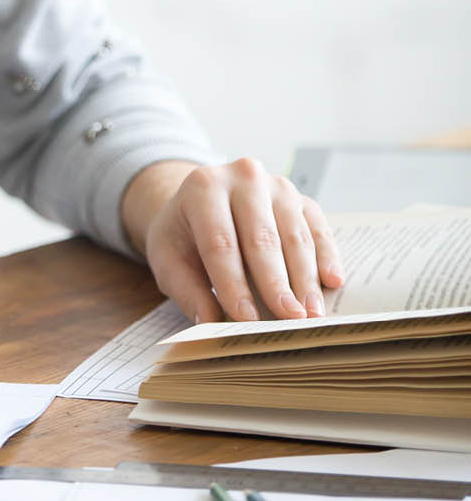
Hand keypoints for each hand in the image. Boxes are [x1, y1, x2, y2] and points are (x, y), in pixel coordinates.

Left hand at [123, 158, 344, 322]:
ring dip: (305, 277)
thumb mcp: (168, 260)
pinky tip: (332, 281)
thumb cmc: (182, 236)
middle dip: (277, 283)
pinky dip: (326, 255)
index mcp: (203, 188)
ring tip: (311, 312)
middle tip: (290, 319)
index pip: (220, 243)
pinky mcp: (300, 197)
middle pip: (262, 238)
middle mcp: (243, 178)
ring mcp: (276, 185)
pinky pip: (317, 227)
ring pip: (294, 235)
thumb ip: (187, 290)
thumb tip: (207, 322)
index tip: (247, 318)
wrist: (200, 203)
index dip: (234, 284)